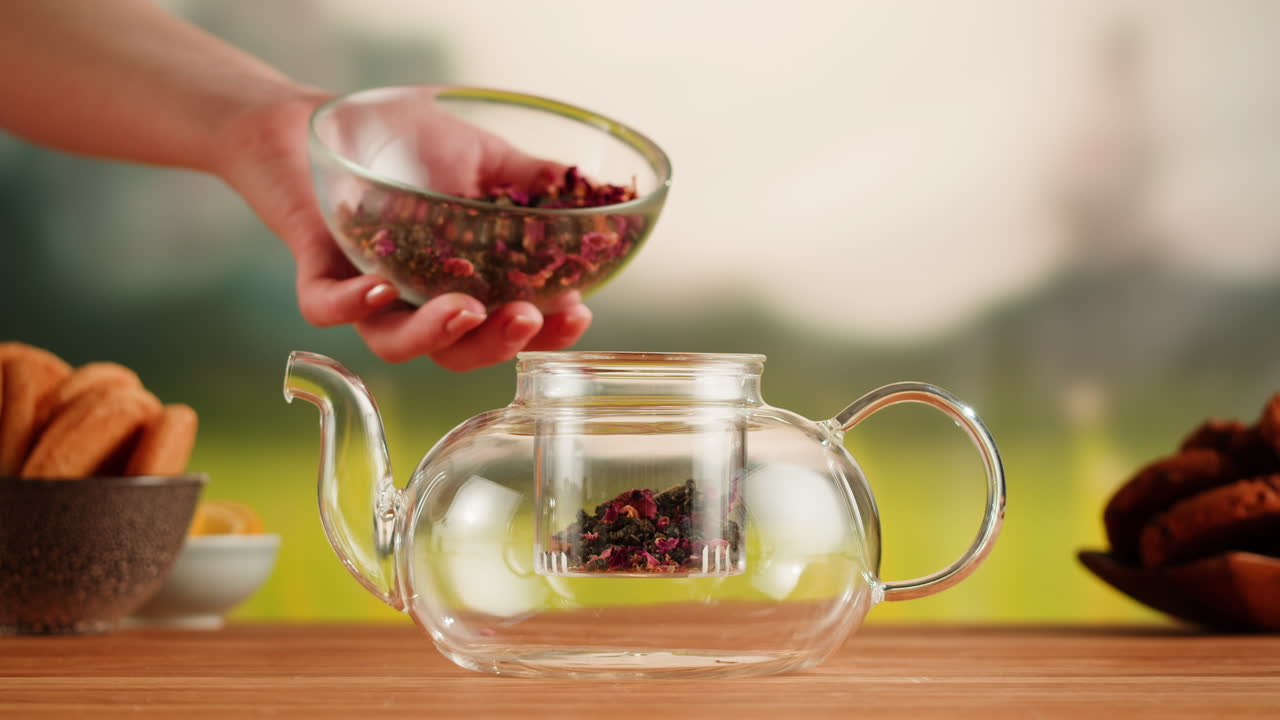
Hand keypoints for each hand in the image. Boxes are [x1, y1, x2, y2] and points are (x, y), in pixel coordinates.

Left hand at [214, 88, 592, 370]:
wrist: (329, 118)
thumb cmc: (409, 144)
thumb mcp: (485, 158)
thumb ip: (533, 182)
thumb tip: (599, 195)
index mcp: (466, 283)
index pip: (510, 325)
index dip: (546, 331)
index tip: (577, 314)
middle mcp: (419, 302)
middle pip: (459, 352)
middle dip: (497, 343)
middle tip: (527, 318)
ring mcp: (369, 293)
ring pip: (396, 344)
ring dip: (435, 335)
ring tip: (468, 310)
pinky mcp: (320, 275)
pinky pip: (328, 307)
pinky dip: (353, 304)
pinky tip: (382, 287)